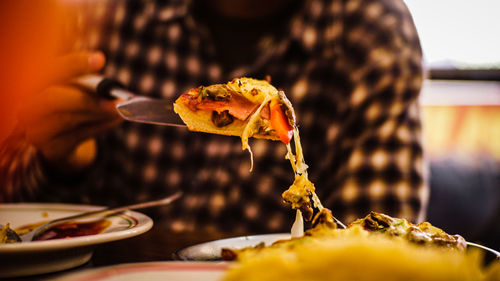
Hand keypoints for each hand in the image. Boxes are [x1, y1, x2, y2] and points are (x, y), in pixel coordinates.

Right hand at [17, 51, 122, 170]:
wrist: (65, 143)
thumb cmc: (74, 107)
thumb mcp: (80, 90)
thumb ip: (91, 84)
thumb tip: (111, 81)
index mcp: (34, 83)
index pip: (49, 69)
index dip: (74, 64)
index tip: (100, 59)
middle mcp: (28, 105)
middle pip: (52, 97)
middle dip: (87, 98)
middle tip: (118, 100)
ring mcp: (36, 129)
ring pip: (67, 118)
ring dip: (98, 112)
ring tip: (121, 109)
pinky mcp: (51, 149)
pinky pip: (78, 136)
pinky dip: (101, 126)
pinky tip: (117, 119)